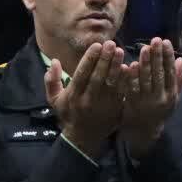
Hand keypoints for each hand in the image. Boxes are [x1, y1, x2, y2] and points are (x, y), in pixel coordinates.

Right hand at [45, 41, 126, 158]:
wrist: (83, 137)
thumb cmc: (69, 113)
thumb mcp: (55, 100)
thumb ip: (52, 81)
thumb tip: (54, 61)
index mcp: (73, 95)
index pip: (81, 74)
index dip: (89, 59)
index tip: (96, 45)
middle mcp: (88, 99)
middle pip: (98, 77)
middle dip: (105, 59)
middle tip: (111, 44)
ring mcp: (103, 105)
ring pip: (111, 83)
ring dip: (116, 66)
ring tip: (121, 51)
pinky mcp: (114, 108)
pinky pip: (121, 92)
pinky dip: (125, 79)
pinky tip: (129, 67)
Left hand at [119, 38, 181, 158]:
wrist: (144, 131)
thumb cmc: (160, 111)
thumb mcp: (174, 98)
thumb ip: (178, 80)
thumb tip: (181, 60)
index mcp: (171, 95)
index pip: (171, 73)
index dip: (168, 57)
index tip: (166, 42)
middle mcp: (160, 98)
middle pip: (159, 74)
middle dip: (157, 56)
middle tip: (155, 40)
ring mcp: (145, 101)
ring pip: (145, 80)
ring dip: (145, 63)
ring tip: (144, 48)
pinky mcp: (132, 104)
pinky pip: (131, 88)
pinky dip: (131, 76)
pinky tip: (130, 64)